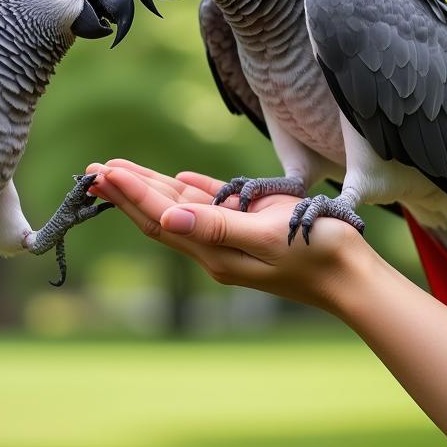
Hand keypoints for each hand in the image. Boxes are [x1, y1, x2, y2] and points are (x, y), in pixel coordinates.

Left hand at [86, 159, 374, 311]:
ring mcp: (231, 237)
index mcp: (213, 252)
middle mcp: (214, 246)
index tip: (104, 173)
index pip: (161, 219)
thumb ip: (217, 227)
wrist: (353, 276)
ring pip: (180, 207)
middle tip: (93, 170)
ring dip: (149, 186)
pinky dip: (192, 189)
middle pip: (160, 214)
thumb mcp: (265, 238)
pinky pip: (212, 204)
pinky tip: (176, 178)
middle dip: (126, 191)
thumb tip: (168, 218)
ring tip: (118, 170)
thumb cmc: (316, 254)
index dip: (130, 195)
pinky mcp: (250, 226)